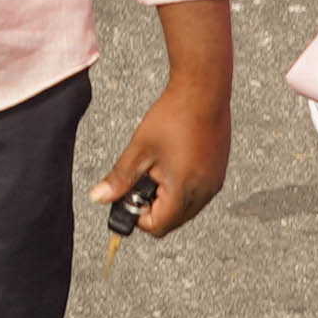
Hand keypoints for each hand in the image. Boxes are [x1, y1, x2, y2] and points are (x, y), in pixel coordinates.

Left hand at [96, 60, 232, 238]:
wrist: (204, 90)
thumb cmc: (173, 116)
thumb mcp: (140, 148)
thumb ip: (119, 178)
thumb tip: (98, 198)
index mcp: (184, 190)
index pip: (157, 227)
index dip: (138, 215)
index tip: (130, 194)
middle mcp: (205, 192)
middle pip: (173, 221)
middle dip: (154, 207)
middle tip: (143, 177)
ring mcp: (215, 183)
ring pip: (187, 208)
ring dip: (169, 197)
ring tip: (159, 167)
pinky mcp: (219, 173)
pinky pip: (199, 194)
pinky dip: (183, 187)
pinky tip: (174, 162)